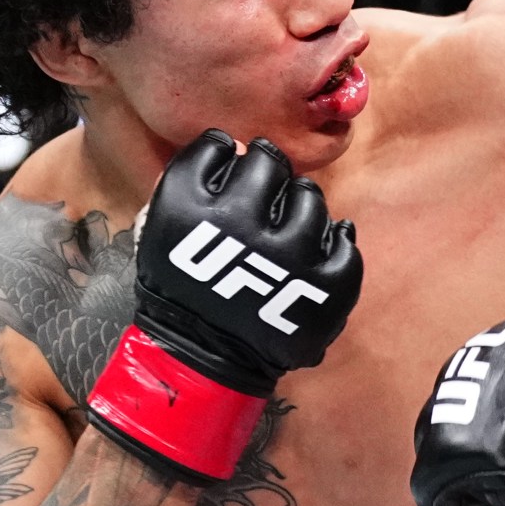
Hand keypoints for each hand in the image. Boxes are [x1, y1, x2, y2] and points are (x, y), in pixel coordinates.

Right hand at [88, 131, 360, 484]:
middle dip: (267, 173)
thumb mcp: (160, 231)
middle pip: (269, 163)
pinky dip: (336, 242)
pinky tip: (319, 249)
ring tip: (286, 230)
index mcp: (188, 208)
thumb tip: (234, 145)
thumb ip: (191, 184)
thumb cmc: (182, 290)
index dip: (224, 153)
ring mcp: (289, 255)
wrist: (202, 360)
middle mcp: (239, 224)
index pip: (217, 146)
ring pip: (310, 198)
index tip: (227, 169)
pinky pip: (345, 241)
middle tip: (263, 194)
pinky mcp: (326, 285)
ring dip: (300, 206)